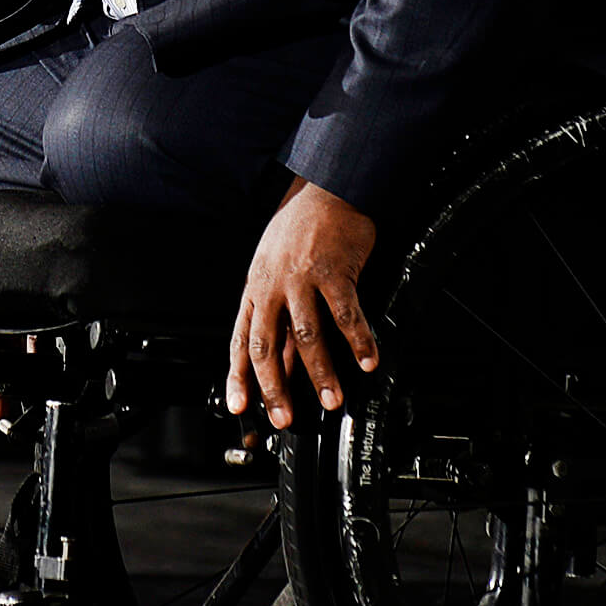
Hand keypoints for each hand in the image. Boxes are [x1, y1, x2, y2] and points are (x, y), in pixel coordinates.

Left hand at [223, 179, 380, 430]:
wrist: (327, 188)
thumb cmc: (301, 228)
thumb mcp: (274, 268)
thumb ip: (278, 313)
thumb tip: (284, 359)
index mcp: (255, 288)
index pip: (239, 340)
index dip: (238, 376)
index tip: (239, 406)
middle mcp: (272, 286)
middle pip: (266, 346)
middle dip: (274, 388)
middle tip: (284, 418)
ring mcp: (302, 279)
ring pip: (307, 336)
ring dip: (321, 373)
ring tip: (333, 400)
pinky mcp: (334, 271)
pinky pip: (346, 314)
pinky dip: (358, 341)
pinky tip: (367, 360)